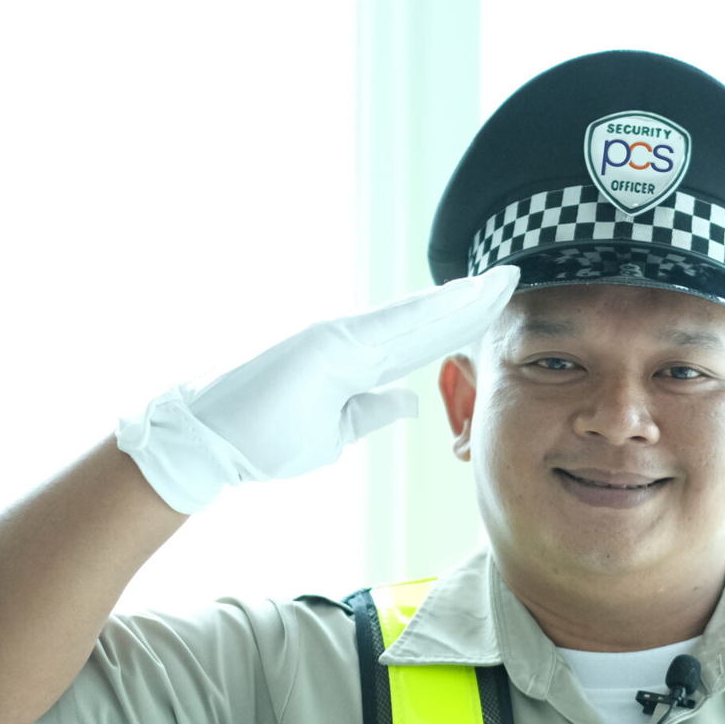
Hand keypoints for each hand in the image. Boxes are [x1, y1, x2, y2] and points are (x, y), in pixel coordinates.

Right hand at [116, 265, 518, 513]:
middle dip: (473, 303)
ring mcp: (340, 339)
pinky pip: (388, 327)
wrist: (210, 445)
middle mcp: (353, 343)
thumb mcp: (334, 433)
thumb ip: (371, 411)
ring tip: (501, 282)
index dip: (464, 325)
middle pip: (428, 323)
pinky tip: (460, 298)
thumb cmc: (263, 442)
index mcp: (357, 365)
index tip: (499, 308)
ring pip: (415, 318)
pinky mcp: (326, 343)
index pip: (424, 344)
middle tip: (514, 278)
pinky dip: (427, 312)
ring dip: (460, 301)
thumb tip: (408, 400)